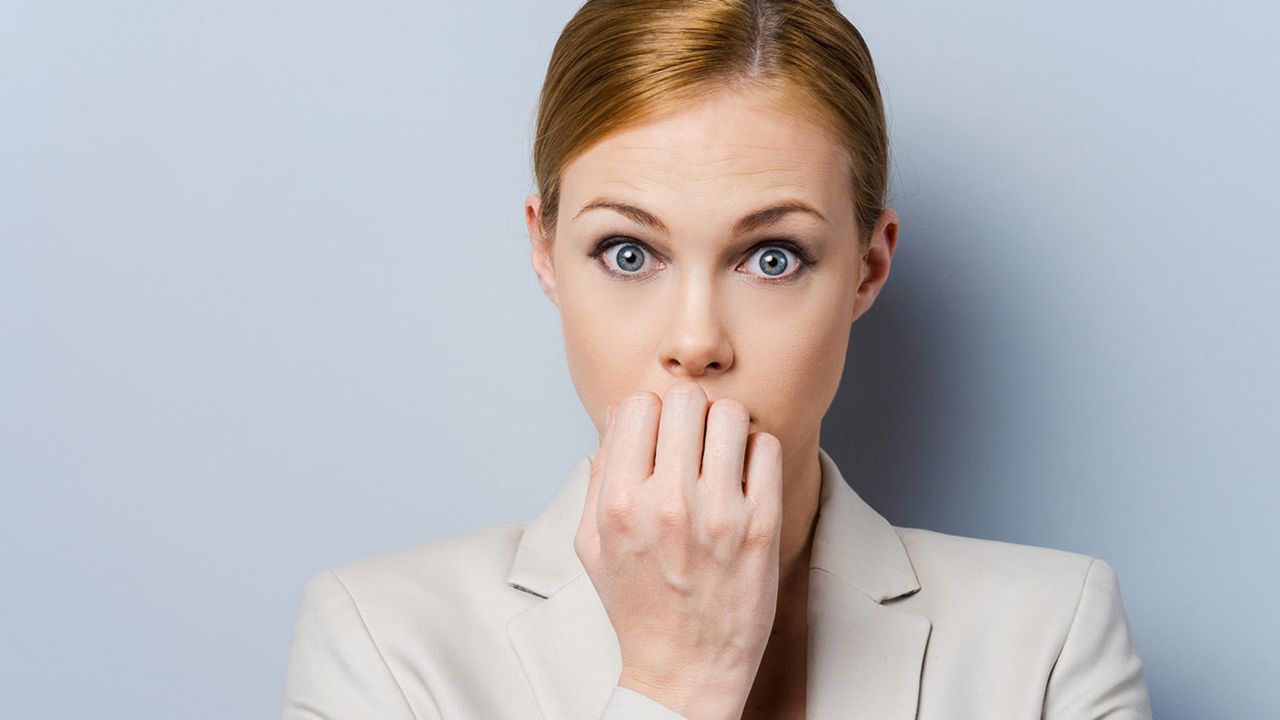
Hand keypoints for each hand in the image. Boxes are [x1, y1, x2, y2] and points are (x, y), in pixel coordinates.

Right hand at [574, 381, 783, 719]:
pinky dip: (756, 451)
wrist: (683, 671)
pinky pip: (766, 447)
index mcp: (618, 504)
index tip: (658, 436)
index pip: (636, 405)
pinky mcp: (761, 528)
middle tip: (693, 440)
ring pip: (729, 415)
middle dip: (688, 413)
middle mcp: (666, 504)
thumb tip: (618, 410)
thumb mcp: (593, 543)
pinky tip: (744, 476)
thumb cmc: (637, 605)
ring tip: (720, 454)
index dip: (649, 415)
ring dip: (724, 427)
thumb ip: (600, 474)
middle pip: (685, 400)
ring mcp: (718, 515)